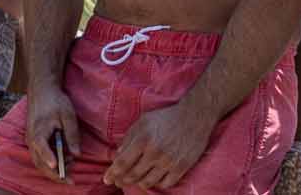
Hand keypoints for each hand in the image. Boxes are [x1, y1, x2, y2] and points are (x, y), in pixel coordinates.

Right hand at [23, 83, 82, 183]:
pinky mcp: (33, 140)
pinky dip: (51, 162)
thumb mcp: (67, 115)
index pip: (42, 148)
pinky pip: (40, 157)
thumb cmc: (55, 101)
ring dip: (53, 169)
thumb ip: (72, 135)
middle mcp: (31, 139)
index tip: (56, 167)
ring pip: (39, 162)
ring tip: (70, 165)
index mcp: (38, 131)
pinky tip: (64, 158)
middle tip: (71, 180)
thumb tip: (77, 154)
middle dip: (55, 174)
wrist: (41, 90)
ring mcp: (31, 141)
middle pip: (40, 163)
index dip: (49, 159)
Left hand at [101, 100, 217, 190]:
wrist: (193, 117)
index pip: (122, 162)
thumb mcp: (143, 121)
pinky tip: (154, 181)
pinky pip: (166, 184)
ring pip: (148, 182)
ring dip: (139, 184)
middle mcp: (154, 152)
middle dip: (122, 181)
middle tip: (118, 182)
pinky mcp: (181, 167)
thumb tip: (119, 154)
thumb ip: (129, 137)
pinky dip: (157, 184)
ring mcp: (168, 162)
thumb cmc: (165, 117)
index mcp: (142, 139)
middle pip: (133, 174)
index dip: (112, 173)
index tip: (106, 180)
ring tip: (135, 182)